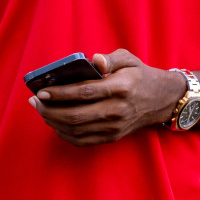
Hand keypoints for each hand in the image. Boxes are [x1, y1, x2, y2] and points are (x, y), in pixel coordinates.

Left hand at [27, 49, 187, 146]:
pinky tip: (54, 123)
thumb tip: (94, 60)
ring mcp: (114, 127)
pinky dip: (64, 134)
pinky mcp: (112, 137)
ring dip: (53, 121)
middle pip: (76, 115)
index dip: (60, 93)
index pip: (84, 92)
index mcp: (120, 88)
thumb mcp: (129, 59)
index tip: (42, 90)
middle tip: (35, 101)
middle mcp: (117, 110)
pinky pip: (83, 140)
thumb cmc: (140, 76)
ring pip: (76, 130)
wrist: (163, 100)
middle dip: (50, 109)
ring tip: (41, 110)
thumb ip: (110, 58)